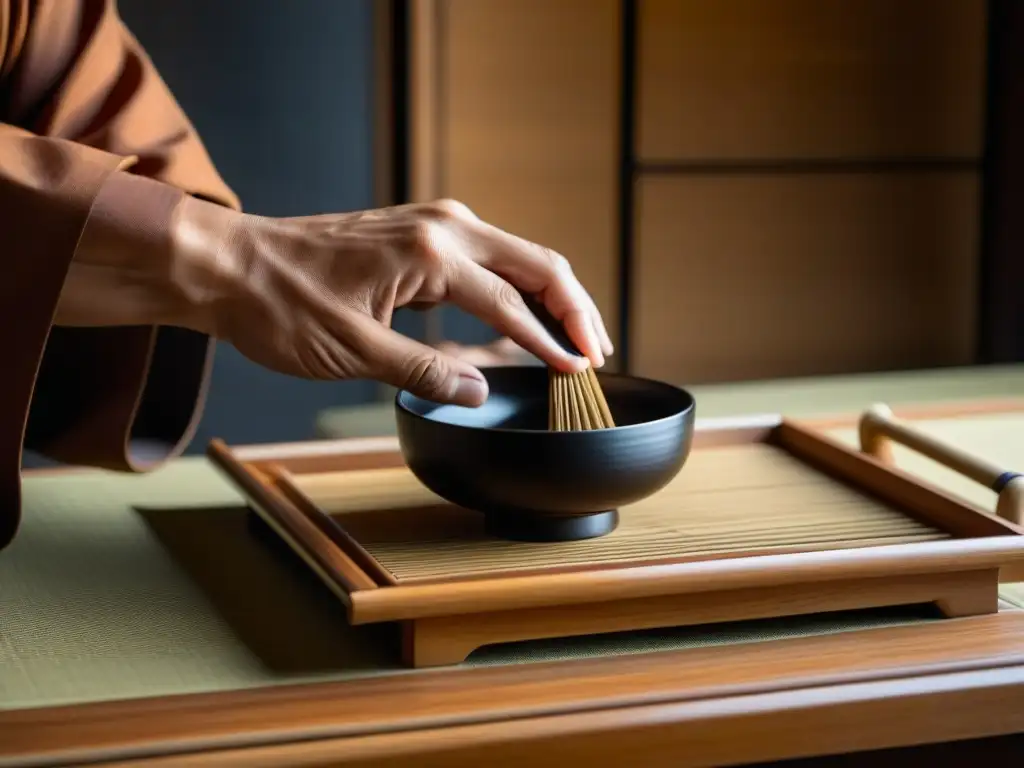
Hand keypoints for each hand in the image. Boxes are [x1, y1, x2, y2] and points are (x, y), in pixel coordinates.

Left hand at [175, 198, 613, 405]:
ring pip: (516, 256)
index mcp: (432, 254)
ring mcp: (431, 224)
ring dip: (550, 295)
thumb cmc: (279, 305)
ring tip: (577, 337)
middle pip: (535, 264)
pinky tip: (524, 317)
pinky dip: (515, 288)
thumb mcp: (354, 352)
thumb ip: (426, 372)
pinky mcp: (418, 234)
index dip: (552, 344)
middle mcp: (442, 227)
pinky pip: (486, 259)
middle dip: (574, 308)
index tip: (582, 372)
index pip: (513, 304)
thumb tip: (479, 393)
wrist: (228, 266)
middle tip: (599, 352)